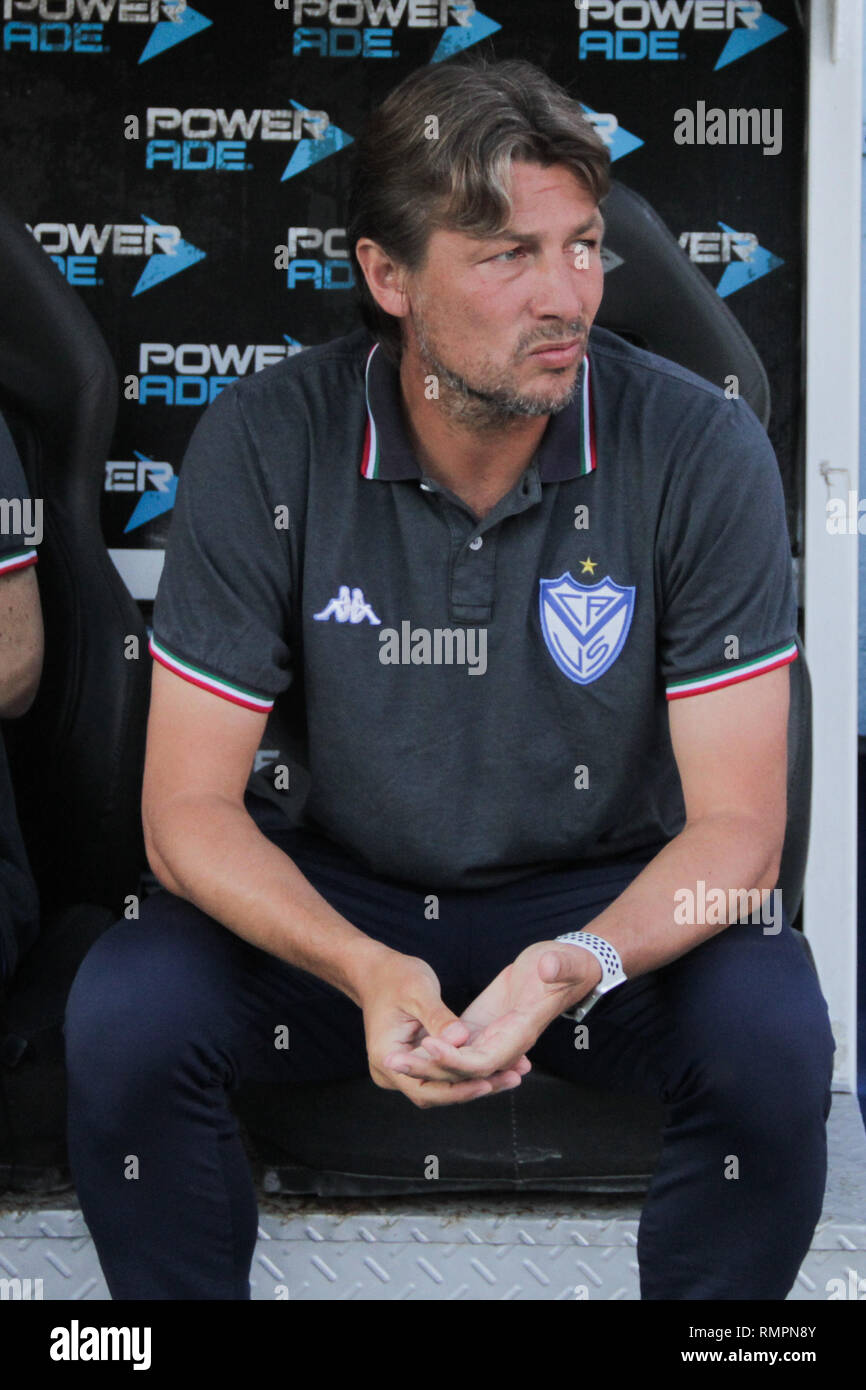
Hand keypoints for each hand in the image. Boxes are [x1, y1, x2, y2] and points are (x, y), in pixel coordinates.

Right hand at [358, 951, 526, 1108]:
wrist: (375, 971)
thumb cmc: (394, 976)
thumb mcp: (418, 991)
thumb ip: (439, 1018)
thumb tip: (463, 1039)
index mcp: (387, 1058)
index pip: (425, 1089)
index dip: (457, 1090)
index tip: (487, 1082)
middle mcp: (392, 1072)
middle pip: (436, 1093)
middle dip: (473, 1089)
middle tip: (512, 1079)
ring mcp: (402, 1070)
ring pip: (441, 1087)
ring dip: (474, 1083)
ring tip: (512, 1075)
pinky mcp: (415, 1062)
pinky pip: (442, 1074)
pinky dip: (467, 1071)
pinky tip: (498, 1064)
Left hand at [383, 940, 601, 1085]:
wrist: (571, 968)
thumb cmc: (572, 965)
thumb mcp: (565, 961)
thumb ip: (559, 966)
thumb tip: (549, 968)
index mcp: (523, 1033)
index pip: (484, 1060)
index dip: (455, 1058)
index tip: (426, 1046)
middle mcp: (507, 1044)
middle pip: (464, 1071)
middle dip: (430, 1068)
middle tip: (393, 1060)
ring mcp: (493, 1038)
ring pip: (457, 1064)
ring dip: (427, 1064)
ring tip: (394, 1058)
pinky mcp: (483, 1028)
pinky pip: (457, 1049)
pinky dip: (435, 1053)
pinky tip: (409, 1049)